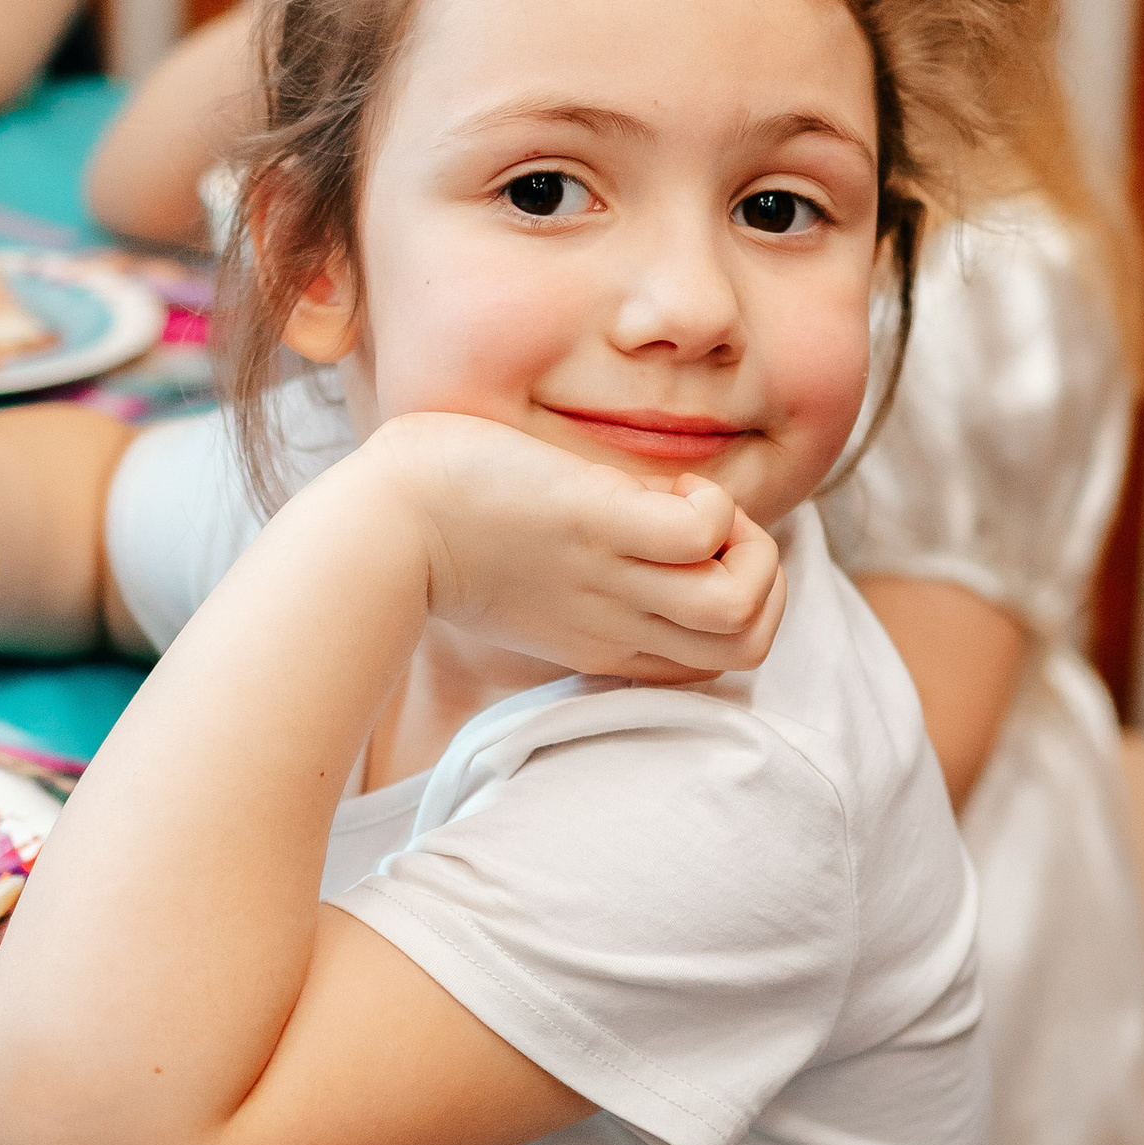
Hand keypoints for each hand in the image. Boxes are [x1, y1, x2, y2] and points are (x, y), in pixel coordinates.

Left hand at [359, 414, 785, 683]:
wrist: (380, 528)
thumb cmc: (439, 537)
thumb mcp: (529, 579)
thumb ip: (582, 570)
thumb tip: (628, 520)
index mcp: (606, 640)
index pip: (717, 661)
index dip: (734, 606)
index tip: (687, 553)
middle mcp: (619, 622)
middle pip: (747, 645)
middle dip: (763, 581)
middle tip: (711, 529)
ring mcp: (612, 578)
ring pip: (741, 608)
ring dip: (750, 548)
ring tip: (697, 506)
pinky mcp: (596, 525)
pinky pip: (699, 535)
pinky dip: (710, 507)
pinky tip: (669, 483)